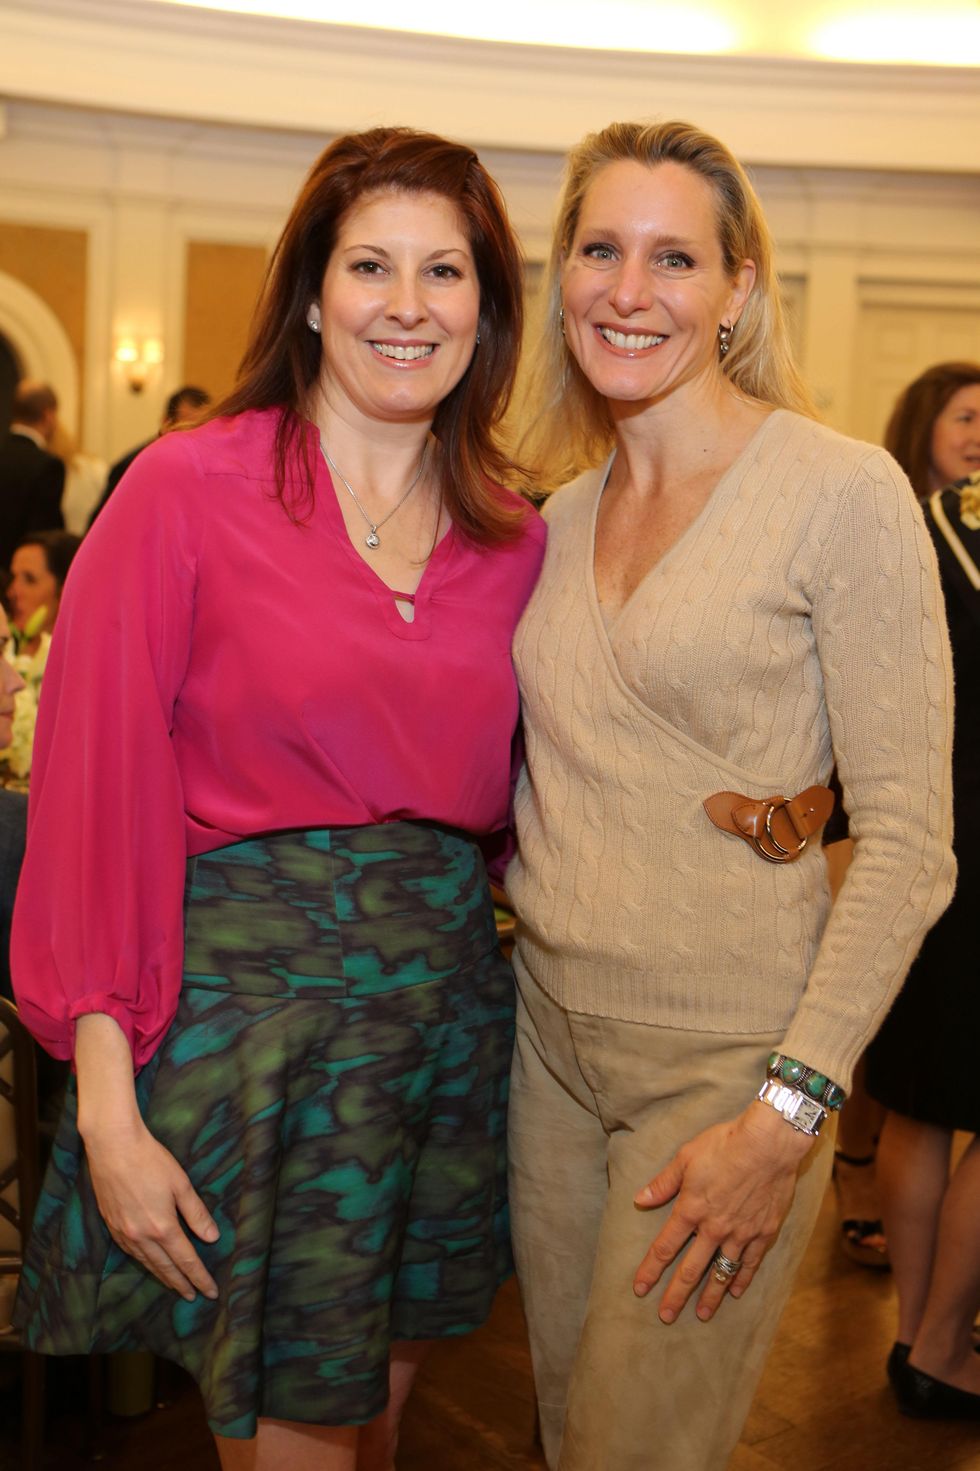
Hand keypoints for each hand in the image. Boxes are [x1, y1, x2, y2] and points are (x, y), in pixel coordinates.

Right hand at [74, 1011, 218, 1301]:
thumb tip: (212, 1238)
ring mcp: (123, 1232)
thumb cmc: (150, 1160)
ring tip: (174, 1285)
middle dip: (181, 1283)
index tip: (211, 1292)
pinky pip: (129, 1252)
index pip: (186, 1260)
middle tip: (193, 1297)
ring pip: (146, 1262)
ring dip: (161, 1276)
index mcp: (162, 1227)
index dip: (199, 1277)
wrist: (112, 1146)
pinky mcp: (111, 1224)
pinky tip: (147, 1262)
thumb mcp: (181, 1184)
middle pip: (165, 1268)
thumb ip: (196, 1214)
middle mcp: (141, 1236)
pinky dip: (142, 1262)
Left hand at [632, 1102, 812, 1323]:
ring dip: (710, 1295)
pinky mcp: (763, 1232)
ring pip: (721, 1272)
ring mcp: (740, 1234)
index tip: (640, 1289)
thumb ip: (663, 1183)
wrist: (768, 1144)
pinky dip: (742, 1279)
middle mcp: (713, 1228)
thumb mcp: (686, 1157)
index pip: (665, 1248)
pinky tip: (735, 1291)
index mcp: (691, 1210)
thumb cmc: (724, 1145)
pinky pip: (750, 1263)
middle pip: (690, 1270)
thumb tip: (639, 1199)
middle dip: (676, 1295)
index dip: (650, 1270)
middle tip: (666, 1317)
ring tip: (702, 1315)